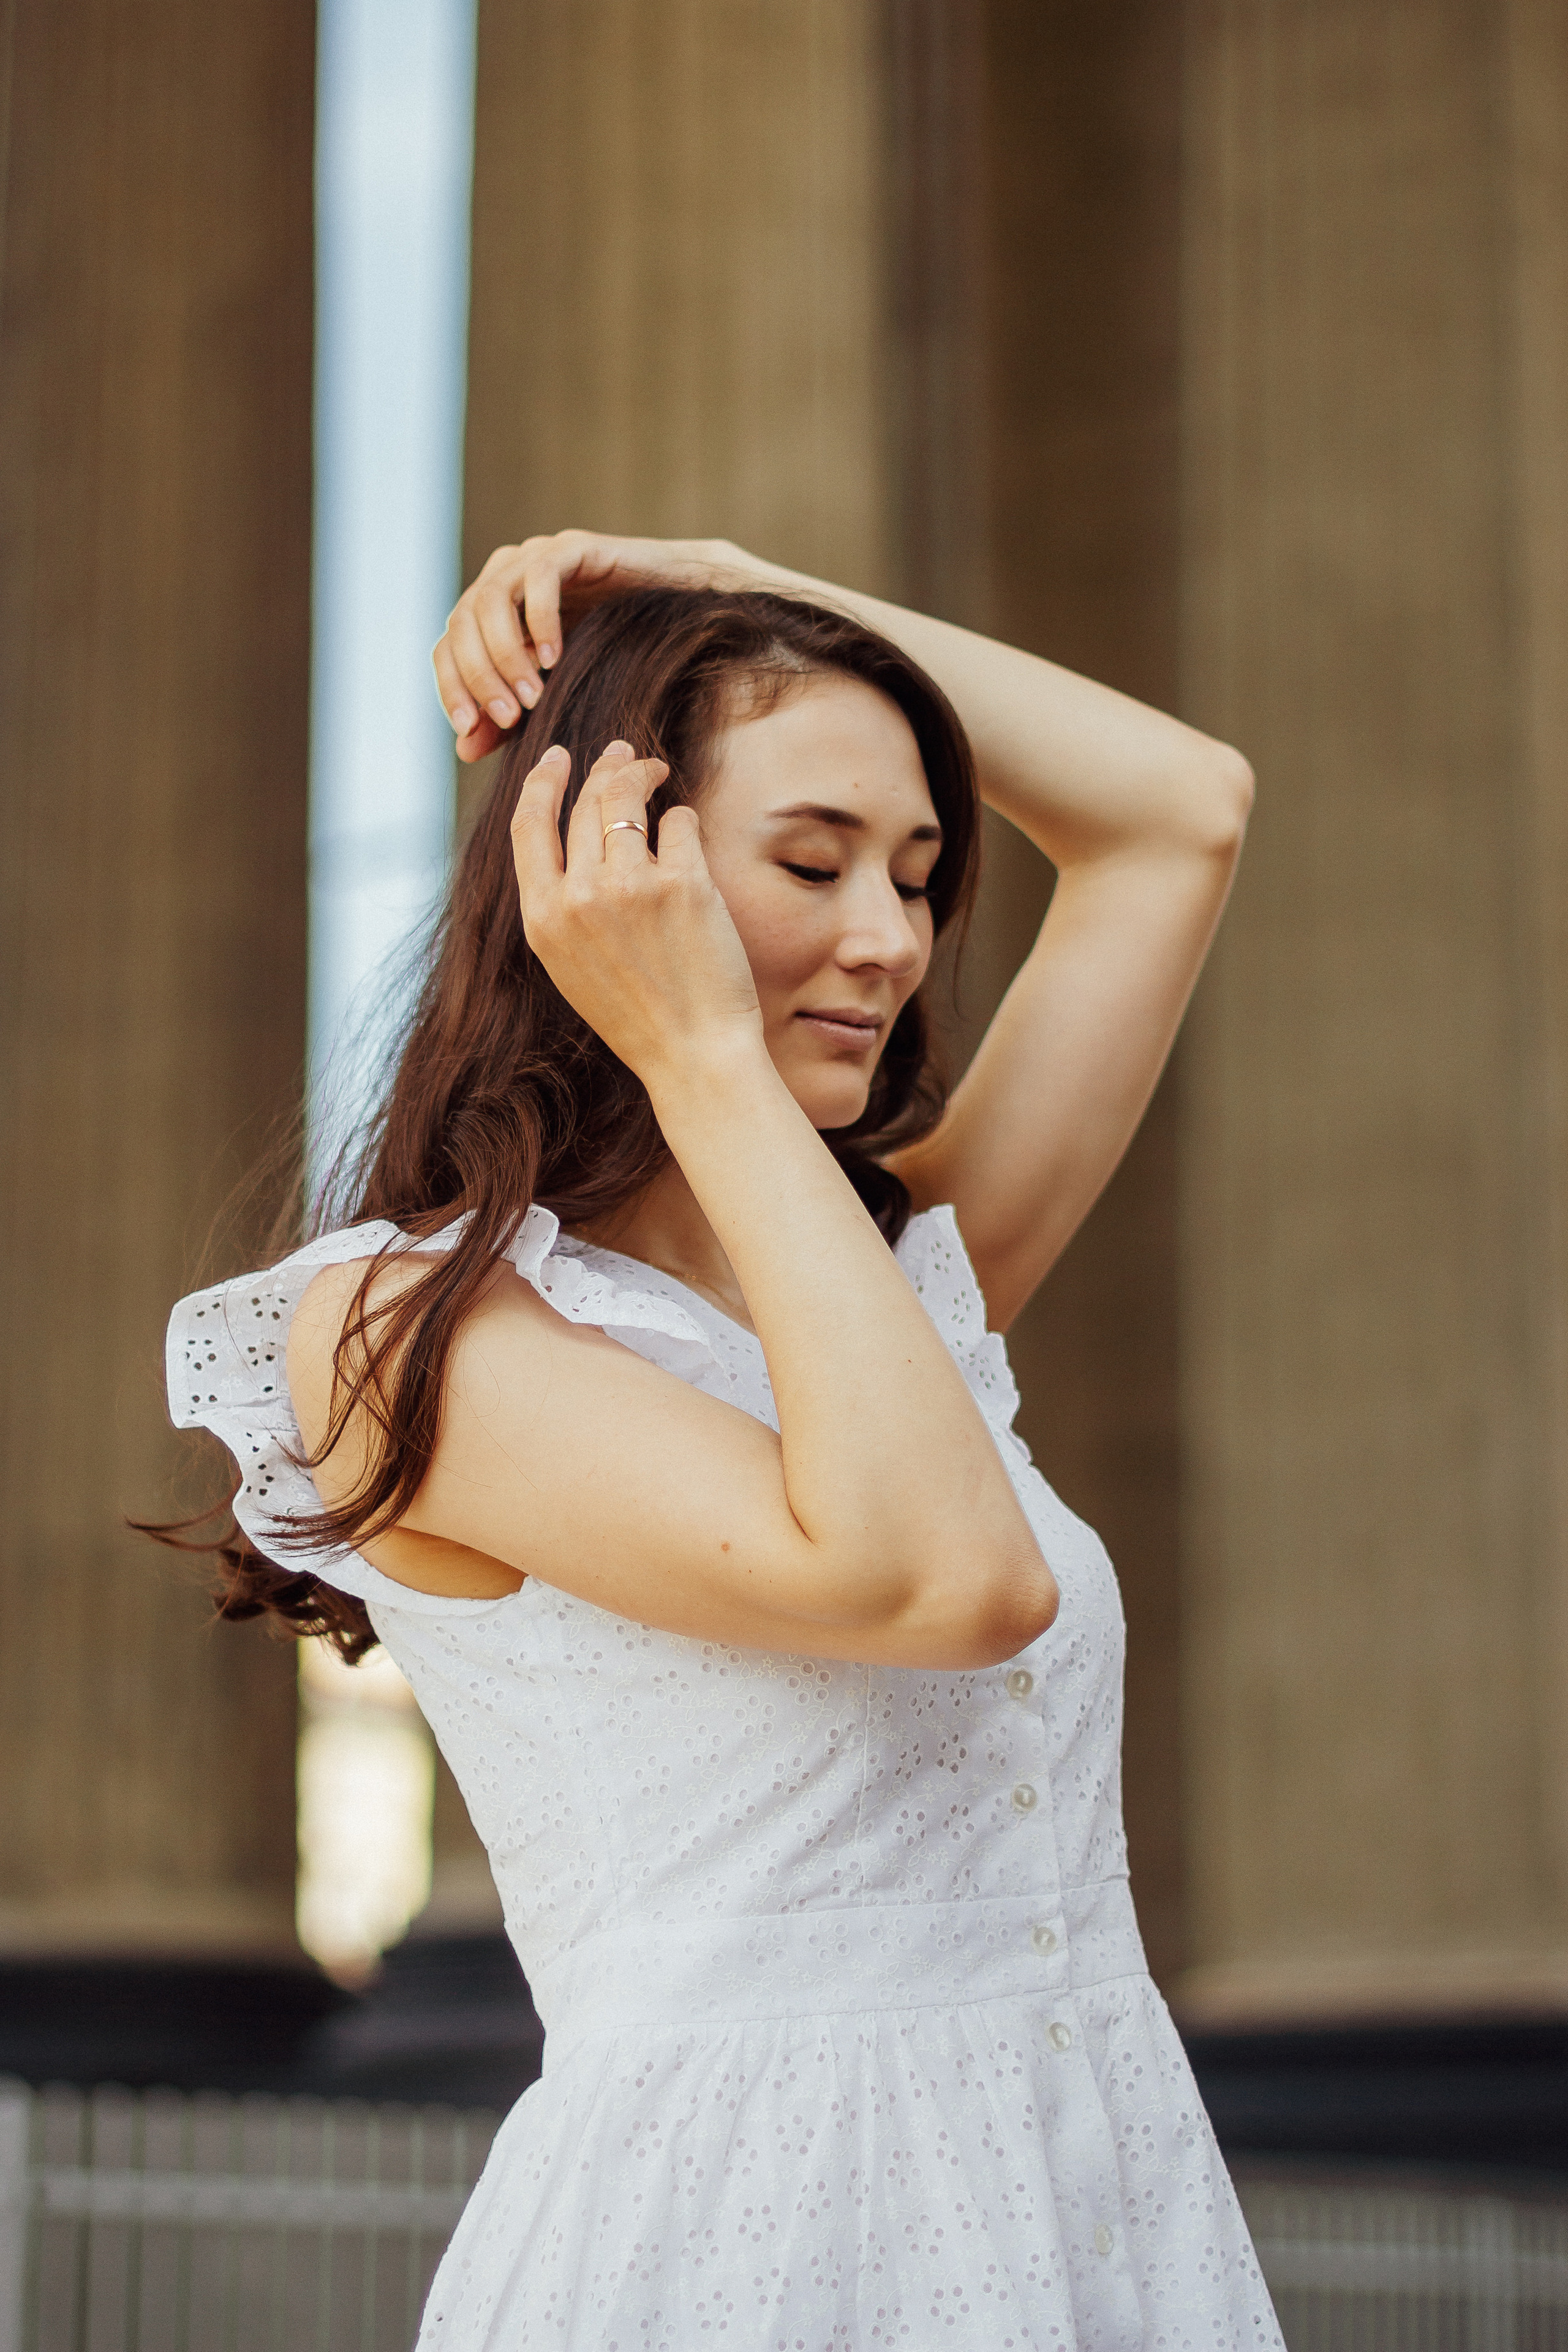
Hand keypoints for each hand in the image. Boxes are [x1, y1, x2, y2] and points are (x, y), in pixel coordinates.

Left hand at [435, 530, 756, 761]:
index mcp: (491, 611)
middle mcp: (504, 576)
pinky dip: (540, 621)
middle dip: (480, 676)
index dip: (451, 688)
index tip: (467, 731)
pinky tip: (555, 660)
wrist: (681, 610)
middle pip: (462, 622)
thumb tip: (463, 750)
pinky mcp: (572, 547)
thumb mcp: (555, 695)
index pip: (447, 646)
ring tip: (534, 697)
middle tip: (510, 719)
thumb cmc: (617, 654)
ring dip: (506, 655)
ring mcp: (535, 557)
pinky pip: (541, 578)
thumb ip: (509, 719)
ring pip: (491, 599)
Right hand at [511, 739, 762, 1085]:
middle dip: (605, 768)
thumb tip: (572, 832)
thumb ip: (561, 901)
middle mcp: (580, 897)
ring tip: (655, 770)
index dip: (542, 781)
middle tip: (624, 754)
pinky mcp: (684, 883)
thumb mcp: (571, 962)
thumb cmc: (636, 1012)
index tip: (557, 756)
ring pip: (628, 799)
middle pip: (584, 802)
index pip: (528, 823)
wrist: (692, 1052)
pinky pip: (679, 821)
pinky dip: (682, 818)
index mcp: (543, 917)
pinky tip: (685, 832)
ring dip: (642, 775)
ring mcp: (632, 886)